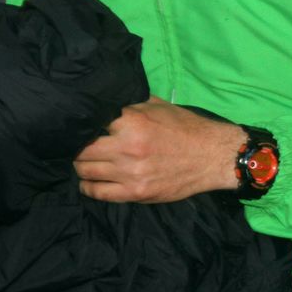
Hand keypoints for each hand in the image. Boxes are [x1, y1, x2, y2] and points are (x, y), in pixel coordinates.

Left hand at [73, 98, 245, 202]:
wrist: (213, 155)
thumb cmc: (186, 127)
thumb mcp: (158, 106)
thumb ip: (130, 103)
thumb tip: (104, 99)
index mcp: (132, 121)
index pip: (90, 122)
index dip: (82, 125)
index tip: (80, 127)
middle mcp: (127, 147)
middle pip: (81, 150)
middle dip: (78, 148)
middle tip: (81, 148)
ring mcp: (130, 172)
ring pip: (85, 172)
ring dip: (82, 168)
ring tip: (86, 164)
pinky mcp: (136, 193)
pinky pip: (97, 193)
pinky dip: (89, 187)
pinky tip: (91, 182)